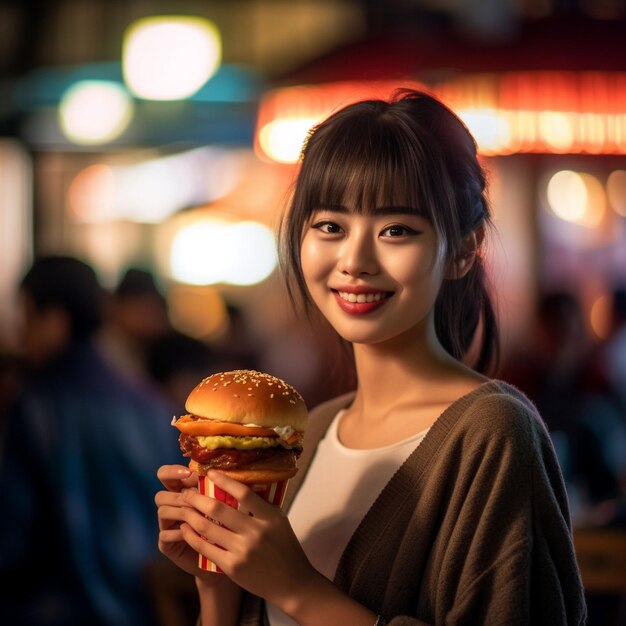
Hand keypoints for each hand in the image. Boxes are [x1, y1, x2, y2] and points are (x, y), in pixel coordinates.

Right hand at [154, 464, 218, 581]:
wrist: (223, 554)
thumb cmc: (225, 524)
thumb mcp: (222, 502)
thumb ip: (214, 487)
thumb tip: (214, 472)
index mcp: (181, 491)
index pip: (165, 475)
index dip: (172, 472)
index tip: (188, 473)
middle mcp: (171, 507)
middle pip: (161, 495)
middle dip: (180, 496)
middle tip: (195, 499)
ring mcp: (167, 526)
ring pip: (162, 511)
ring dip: (181, 512)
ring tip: (198, 515)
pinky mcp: (166, 544)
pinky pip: (164, 534)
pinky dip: (179, 532)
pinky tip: (193, 533)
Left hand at [178, 470, 318, 609]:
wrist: (291, 583)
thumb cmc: (284, 547)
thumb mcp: (278, 520)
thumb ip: (261, 504)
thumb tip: (238, 483)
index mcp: (269, 516)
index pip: (243, 493)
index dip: (224, 480)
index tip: (210, 473)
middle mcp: (256, 532)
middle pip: (219, 509)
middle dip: (197, 498)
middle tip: (186, 492)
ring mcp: (242, 551)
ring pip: (208, 528)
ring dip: (191, 515)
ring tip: (183, 507)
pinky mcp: (232, 567)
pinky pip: (205, 548)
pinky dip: (191, 536)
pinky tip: (185, 529)